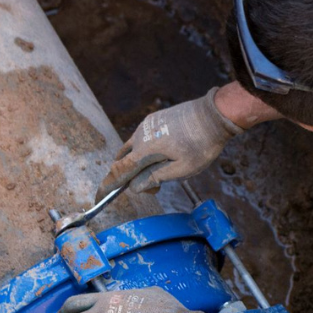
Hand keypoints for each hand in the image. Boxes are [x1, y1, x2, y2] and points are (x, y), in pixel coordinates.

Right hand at [95, 87, 242, 200]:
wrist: (213, 115)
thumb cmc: (201, 144)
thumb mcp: (182, 170)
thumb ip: (156, 178)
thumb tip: (135, 187)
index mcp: (145, 150)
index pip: (119, 171)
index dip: (108, 186)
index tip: (99, 198)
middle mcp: (140, 136)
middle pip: (124, 162)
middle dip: (131, 178)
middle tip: (156, 187)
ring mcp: (146, 126)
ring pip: (132, 150)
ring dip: (140, 165)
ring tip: (165, 170)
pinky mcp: (153, 120)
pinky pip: (141, 139)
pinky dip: (145, 152)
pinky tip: (166, 155)